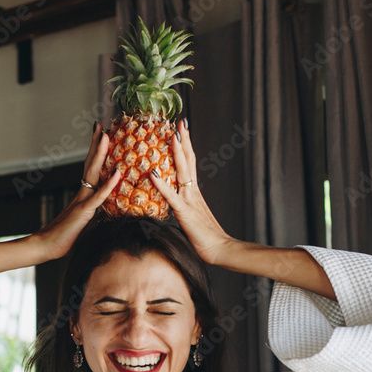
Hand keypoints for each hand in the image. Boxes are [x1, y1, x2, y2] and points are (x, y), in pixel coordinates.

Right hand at [34, 123, 119, 260]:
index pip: (92, 169)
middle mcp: (82, 193)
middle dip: (97, 144)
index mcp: (83, 195)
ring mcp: (82, 201)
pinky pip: (98, 197)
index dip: (97, 152)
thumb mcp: (85, 224)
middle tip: (102, 126)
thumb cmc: (64, 238)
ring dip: (101, 154)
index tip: (102, 136)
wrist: (46, 246)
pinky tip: (118, 174)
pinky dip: (108, 185)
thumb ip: (96, 216)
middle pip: (91, 164)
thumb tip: (108, 213)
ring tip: (107, 135)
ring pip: (93, 173)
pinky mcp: (83, 212)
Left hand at [149, 119, 232, 265]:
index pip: (190, 163)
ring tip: (171, 135)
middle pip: (188, 161)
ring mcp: (190, 200)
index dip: (186, 146)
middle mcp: (193, 191)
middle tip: (179, 122)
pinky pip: (171, 195)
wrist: (219, 248)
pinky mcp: (184, 212)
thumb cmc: (205, 237)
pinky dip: (161, 183)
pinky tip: (152, 172)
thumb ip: (183, 207)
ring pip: (182, 171)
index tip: (181, 130)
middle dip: (183, 140)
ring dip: (176, 152)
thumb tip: (173, 203)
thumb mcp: (191, 218)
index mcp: (194, 192)